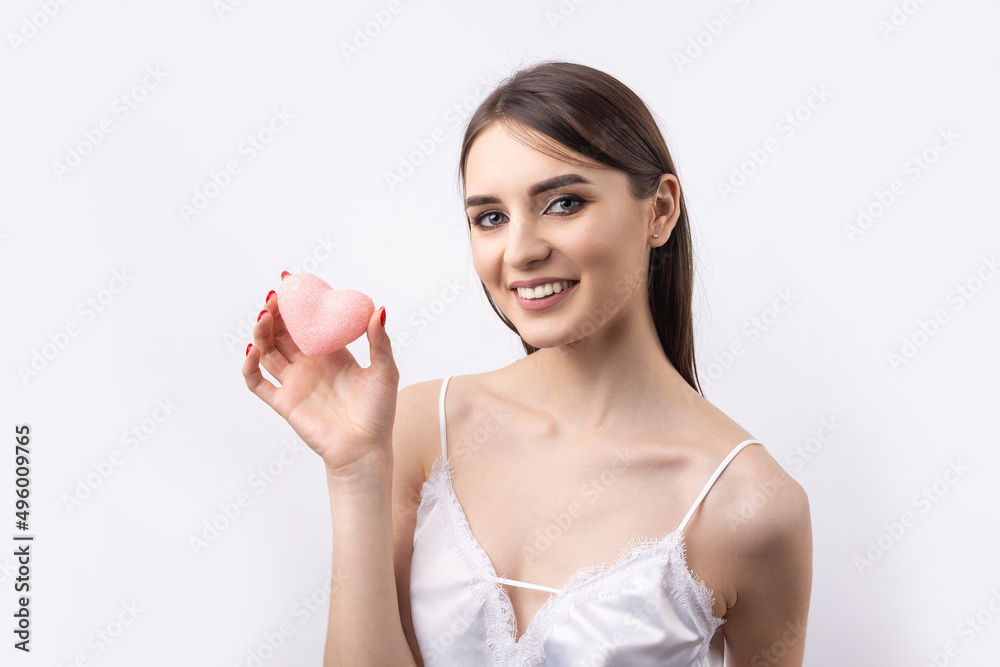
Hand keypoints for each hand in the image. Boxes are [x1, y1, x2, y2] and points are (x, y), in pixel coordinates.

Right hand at [242, 285, 397, 474]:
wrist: (366, 449)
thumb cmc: (379, 413)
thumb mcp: (384, 371)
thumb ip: (379, 341)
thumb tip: (379, 309)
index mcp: (331, 353)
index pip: (308, 322)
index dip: (298, 303)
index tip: (292, 281)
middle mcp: (309, 364)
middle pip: (283, 332)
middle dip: (276, 312)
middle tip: (275, 294)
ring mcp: (294, 383)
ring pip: (267, 352)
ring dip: (261, 333)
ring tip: (264, 315)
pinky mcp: (283, 403)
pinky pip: (257, 383)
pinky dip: (249, 367)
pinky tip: (252, 351)